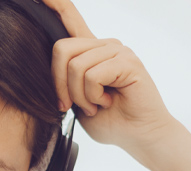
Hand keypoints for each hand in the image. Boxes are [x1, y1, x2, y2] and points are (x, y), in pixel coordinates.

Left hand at [41, 0, 190, 170]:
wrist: (138, 136)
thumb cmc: (110, 121)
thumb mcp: (77, 102)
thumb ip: (65, 83)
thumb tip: (52, 70)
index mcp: (90, 52)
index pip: (70, 19)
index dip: (55, 4)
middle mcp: (104, 45)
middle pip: (61, 50)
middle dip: (59, 85)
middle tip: (71, 106)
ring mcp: (117, 50)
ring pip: (75, 67)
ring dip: (79, 96)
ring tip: (96, 105)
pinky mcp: (127, 61)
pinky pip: (92, 75)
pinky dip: (93, 96)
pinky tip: (106, 102)